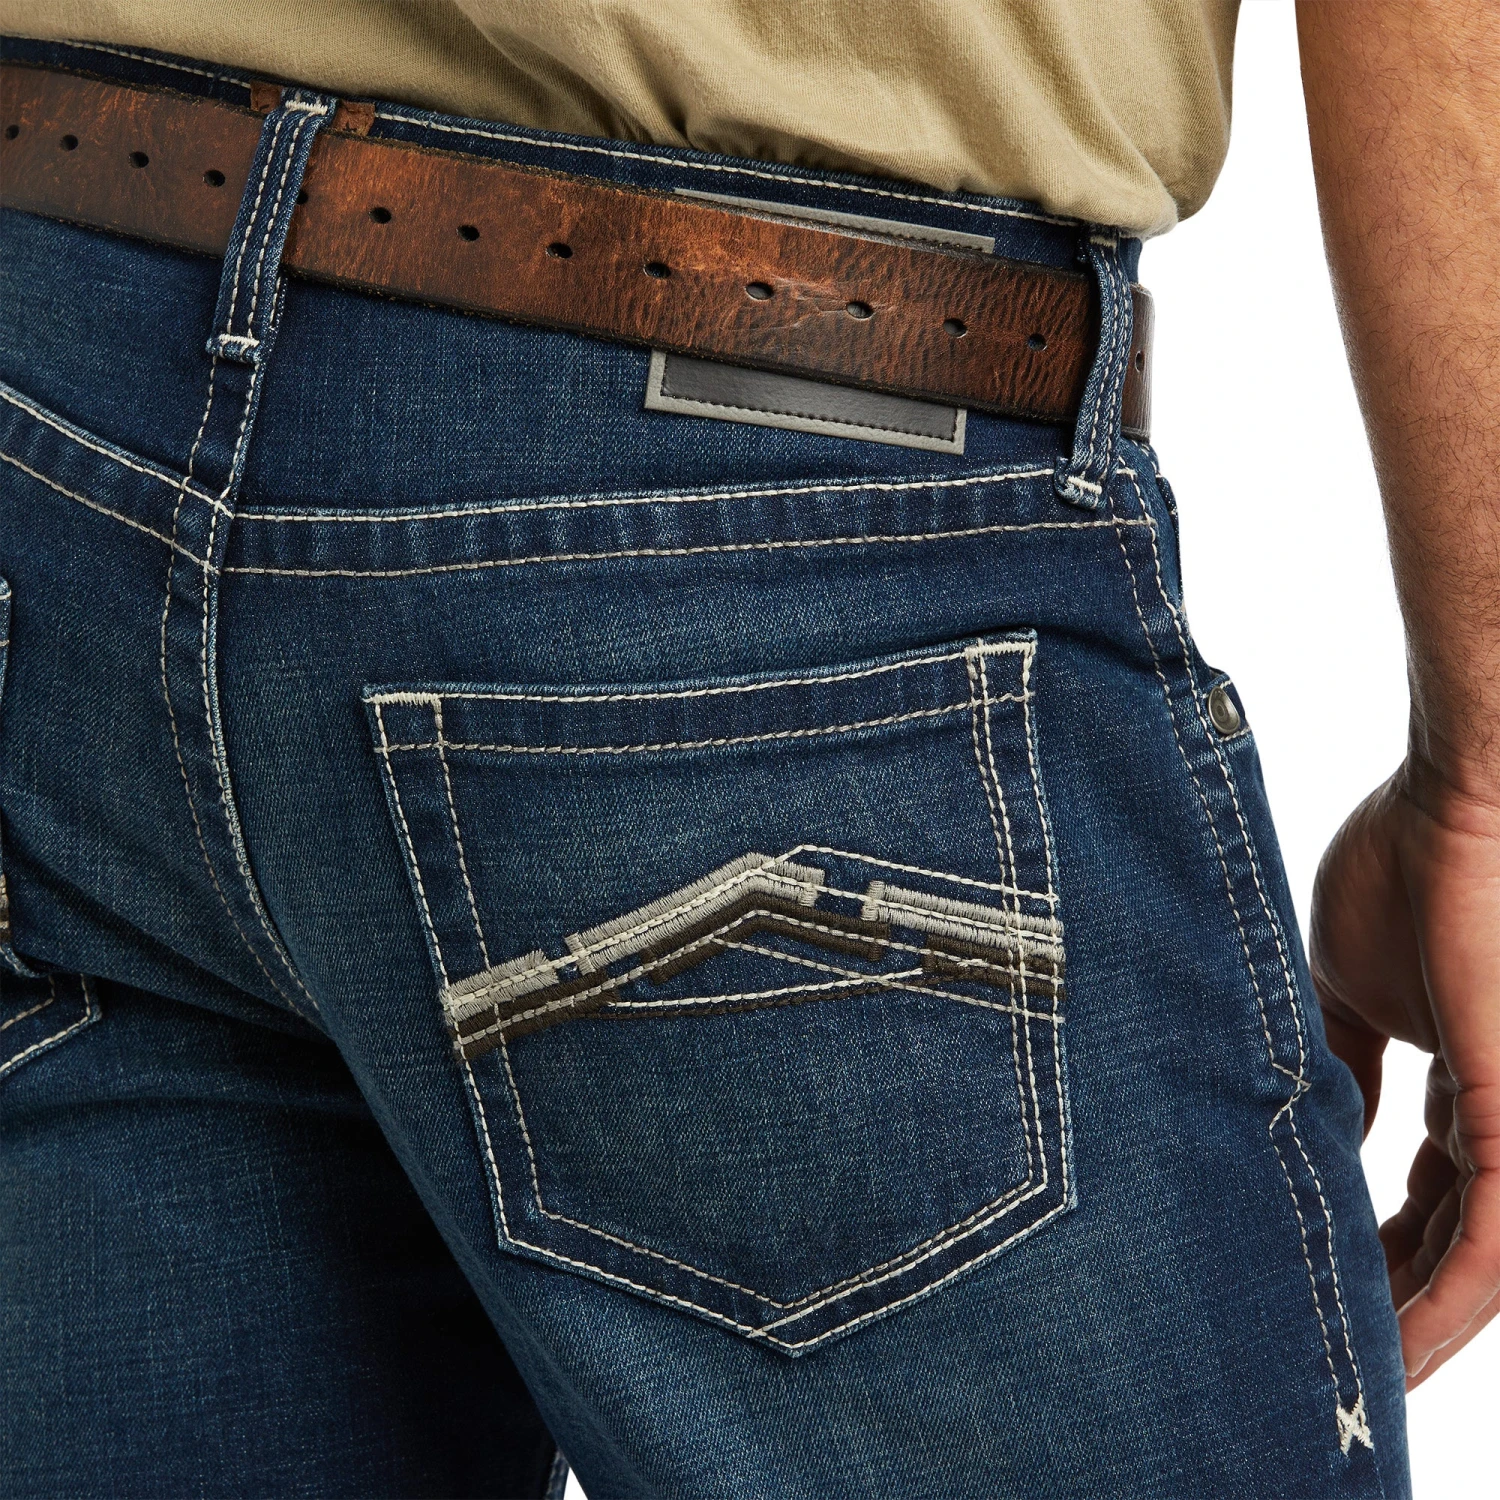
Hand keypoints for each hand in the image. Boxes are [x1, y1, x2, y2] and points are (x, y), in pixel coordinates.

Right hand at [1310, 761, 1499, 1387]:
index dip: (1379, 1241)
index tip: (1323, 1278)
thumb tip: (1314, 1118)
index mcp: (1464, 1078)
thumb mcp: (1352, 985)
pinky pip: (1491, 1249)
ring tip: (1356, 1370)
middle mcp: (1499, 1112)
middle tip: (1332, 1343)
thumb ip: (1344, 1062)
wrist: (1462, 806)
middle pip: (1452, 1235)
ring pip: (1478, 1262)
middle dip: (1394, 1292)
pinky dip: (1444, 1309)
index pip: (1428, 1190)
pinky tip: (1400, 1353)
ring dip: (1417, 1324)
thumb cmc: (1411, 869)